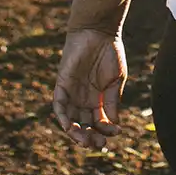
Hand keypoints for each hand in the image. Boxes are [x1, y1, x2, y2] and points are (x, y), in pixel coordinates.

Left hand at [52, 27, 126, 148]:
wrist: (99, 30)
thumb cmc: (110, 52)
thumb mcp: (116, 80)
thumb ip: (113, 102)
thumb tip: (113, 126)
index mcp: (97, 98)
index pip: (98, 122)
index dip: (105, 131)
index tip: (116, 133)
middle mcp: (83, 98)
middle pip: (83, 124)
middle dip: (91, 136)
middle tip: (99, 144)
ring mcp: (72, 92)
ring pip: (70, 119)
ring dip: (76, 133)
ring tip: (86, 141)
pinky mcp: (62, 84)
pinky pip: (59, 105)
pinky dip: (63, 117)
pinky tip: (70, 128)